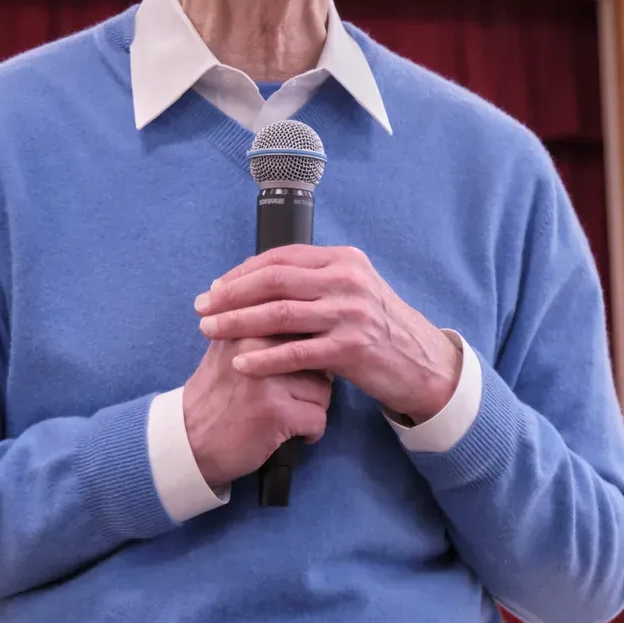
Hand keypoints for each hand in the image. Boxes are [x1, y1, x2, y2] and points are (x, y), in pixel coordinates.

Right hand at [182, 330, 332, 492]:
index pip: (303, 332)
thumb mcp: (228, 351)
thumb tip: (304, 322)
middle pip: (318, 361)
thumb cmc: (214, 397)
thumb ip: (259, 332)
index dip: (305, 358)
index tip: (292, 376)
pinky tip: (290, 436)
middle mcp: (260, 348)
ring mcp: (270, 380)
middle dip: (311, 384)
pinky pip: (318, 419)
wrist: (188, 440)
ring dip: (311, 410)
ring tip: (286, 418)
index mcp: (250, 328)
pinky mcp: (278, 412)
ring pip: (324, 391)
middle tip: (290, 400)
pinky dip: (310, 433)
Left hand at [194, 246, 461, 423]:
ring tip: (209, 331)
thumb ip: (315, 280)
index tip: (215, 288)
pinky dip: (264, 359)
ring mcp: (350, 314)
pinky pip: (296, 353)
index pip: (281, 258)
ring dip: (238, 323)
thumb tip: (261, 278)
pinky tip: (240, 364)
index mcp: (344, 260)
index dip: (242, 272)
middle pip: (274, 281)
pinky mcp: (351, 349)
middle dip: (231, 295)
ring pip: (280, 315)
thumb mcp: (353, 291)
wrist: (421, 363)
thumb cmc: (379, 329)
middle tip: (202, 308)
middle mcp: (347, 281)